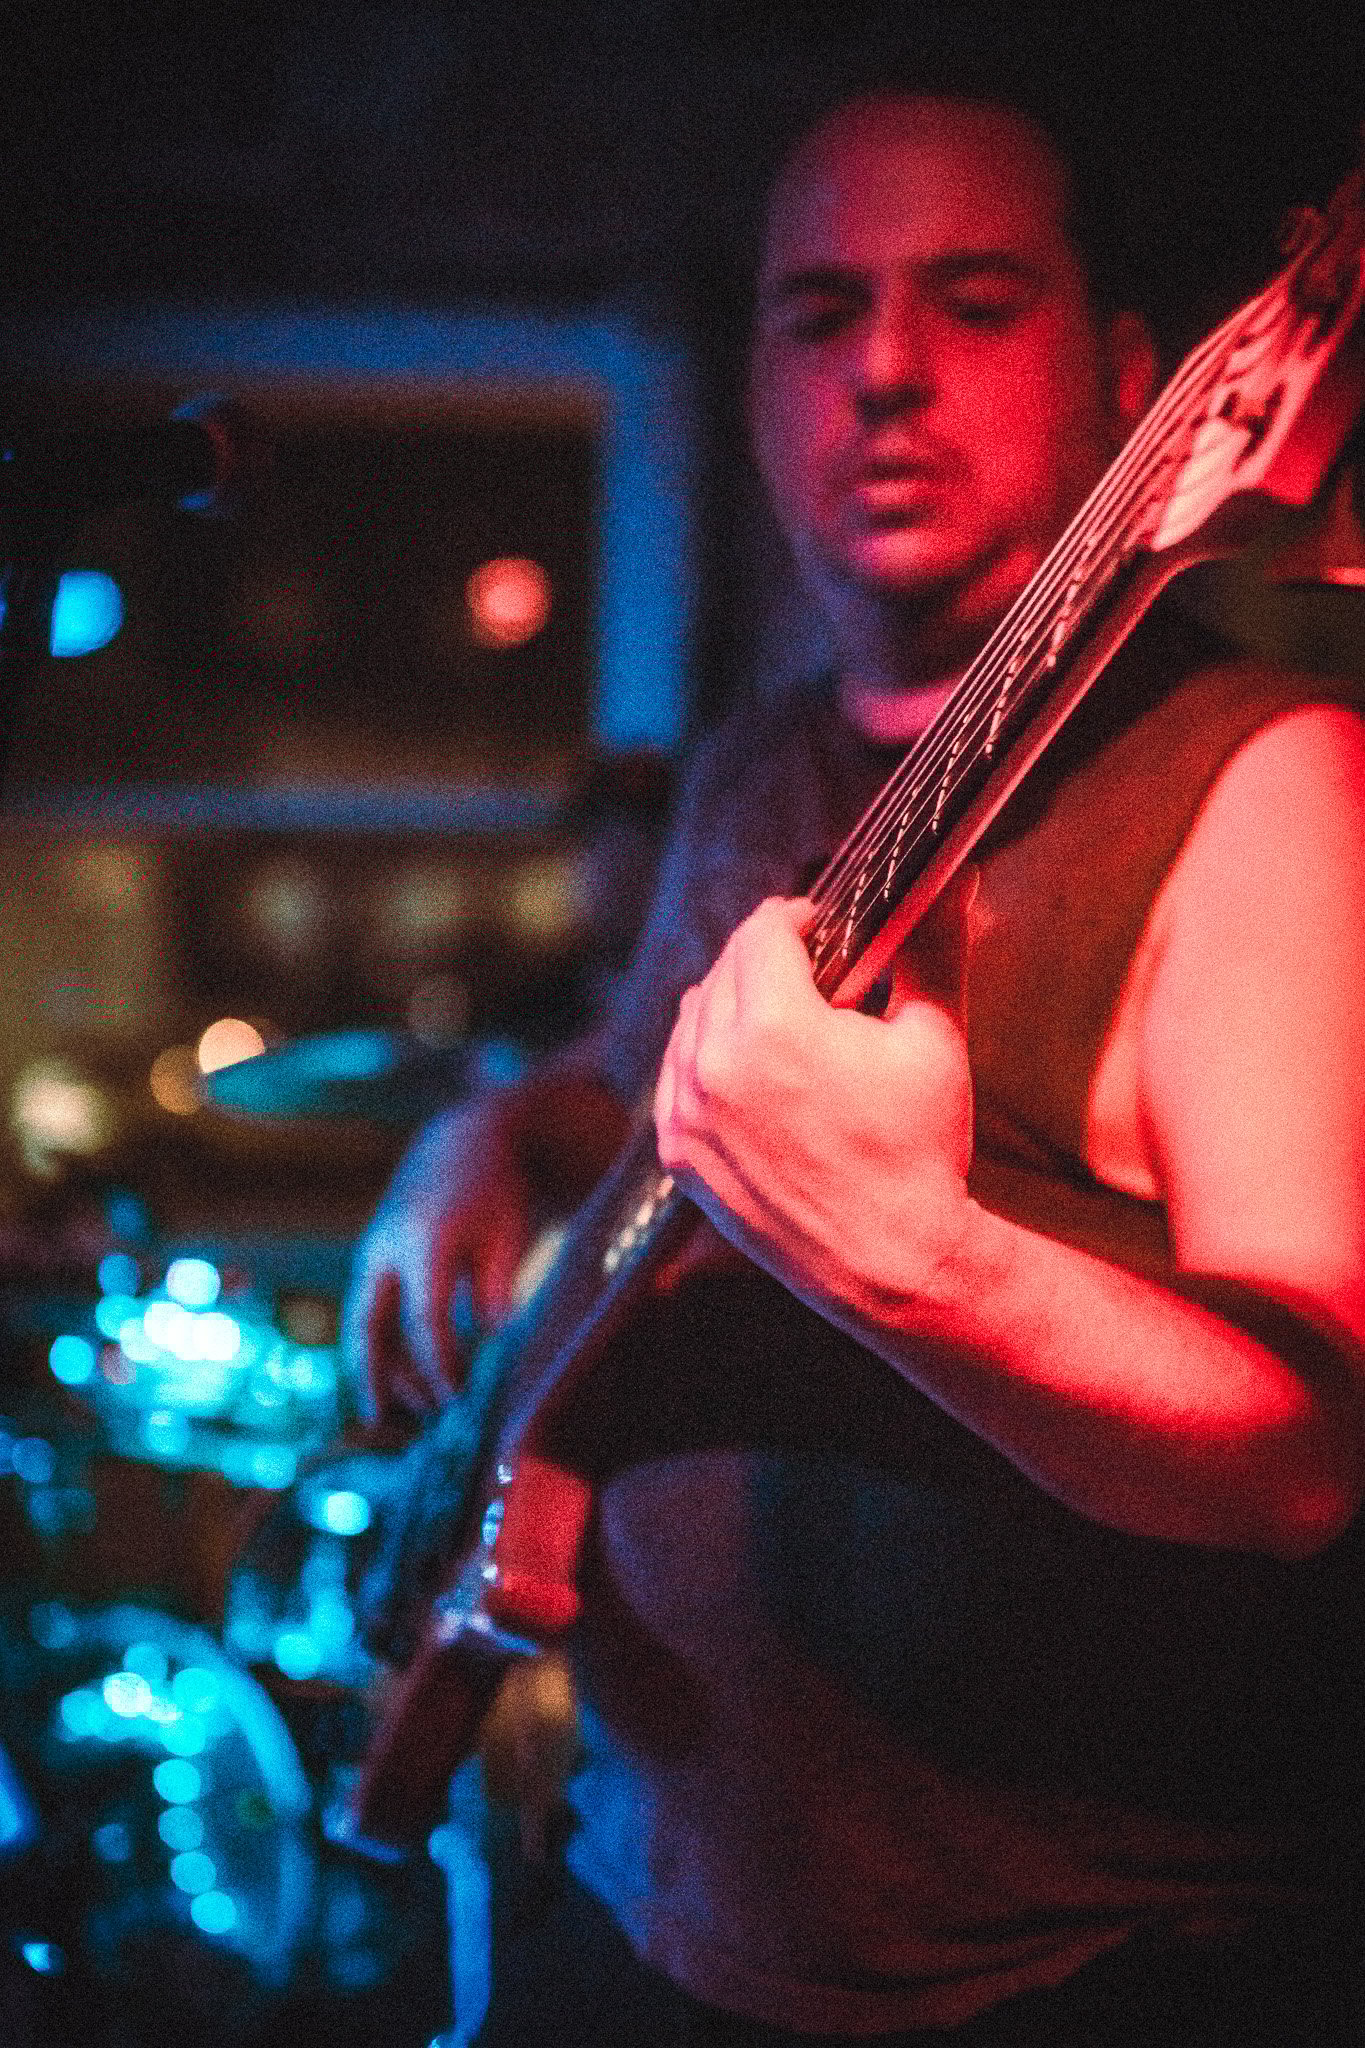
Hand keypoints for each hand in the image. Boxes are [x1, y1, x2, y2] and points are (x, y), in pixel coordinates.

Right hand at [341, 1100, 534, 1422]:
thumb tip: (490, 1347)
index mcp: (423, 1241)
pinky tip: (411, 1378)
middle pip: (367, 1325)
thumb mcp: (505, 1233)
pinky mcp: (373, 1258)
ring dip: (383, 1367)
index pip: (425, 1320)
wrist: (461, 1138)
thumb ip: (495, 1289)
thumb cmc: (494, 1188)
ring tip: (416, 1407)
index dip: (439, 1366)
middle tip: (383, 1422)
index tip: (455, 1403)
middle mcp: (385, 1247)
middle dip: (373, 1376)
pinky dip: (386, 1346)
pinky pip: (371, 1311)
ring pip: (364, 1323)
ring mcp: (373, 1252)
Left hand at [653, 891, 975, 1325]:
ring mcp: (687, 1113)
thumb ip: (933, 947)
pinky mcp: (679, 1152)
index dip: (797, 917)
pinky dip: (705, 1056)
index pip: (762, 931)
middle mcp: (715, 1066)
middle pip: (725, 968)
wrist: (891, 1264)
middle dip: (766, 957)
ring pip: (692, 1016)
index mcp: (775, 1029)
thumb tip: (958, 875)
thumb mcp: (933, 1040)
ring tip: (786, 1017)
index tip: (824, 923)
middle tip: (812, 967)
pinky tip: (751, 1066)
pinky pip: (675, 1072)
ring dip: (732, 1002)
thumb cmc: (920, 1151)